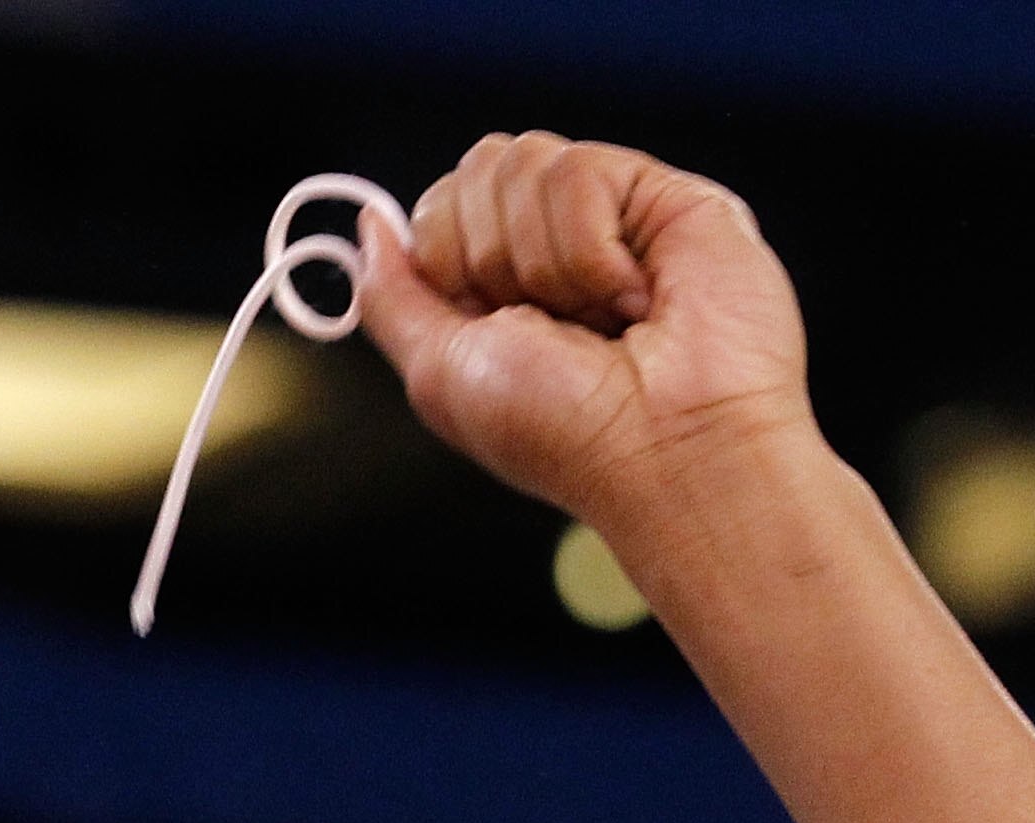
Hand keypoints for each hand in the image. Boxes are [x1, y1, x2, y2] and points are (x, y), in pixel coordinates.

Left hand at [357, 134, 812, 545]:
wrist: (666, 450)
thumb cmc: (563, 431)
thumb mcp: (439, 372)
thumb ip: (391, 296)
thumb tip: (368, 224)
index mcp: (495, 286)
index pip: (437, 205)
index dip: (442, 255)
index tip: (483, 318)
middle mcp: (550, 243)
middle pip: (475, 169)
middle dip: (489, 257)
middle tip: (547, 322)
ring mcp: (608, 214)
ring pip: (522, 160)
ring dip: (543, 262)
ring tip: (599, 316)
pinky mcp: (660, 194)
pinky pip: (577, 169)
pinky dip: (589, 250)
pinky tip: (633, 296)